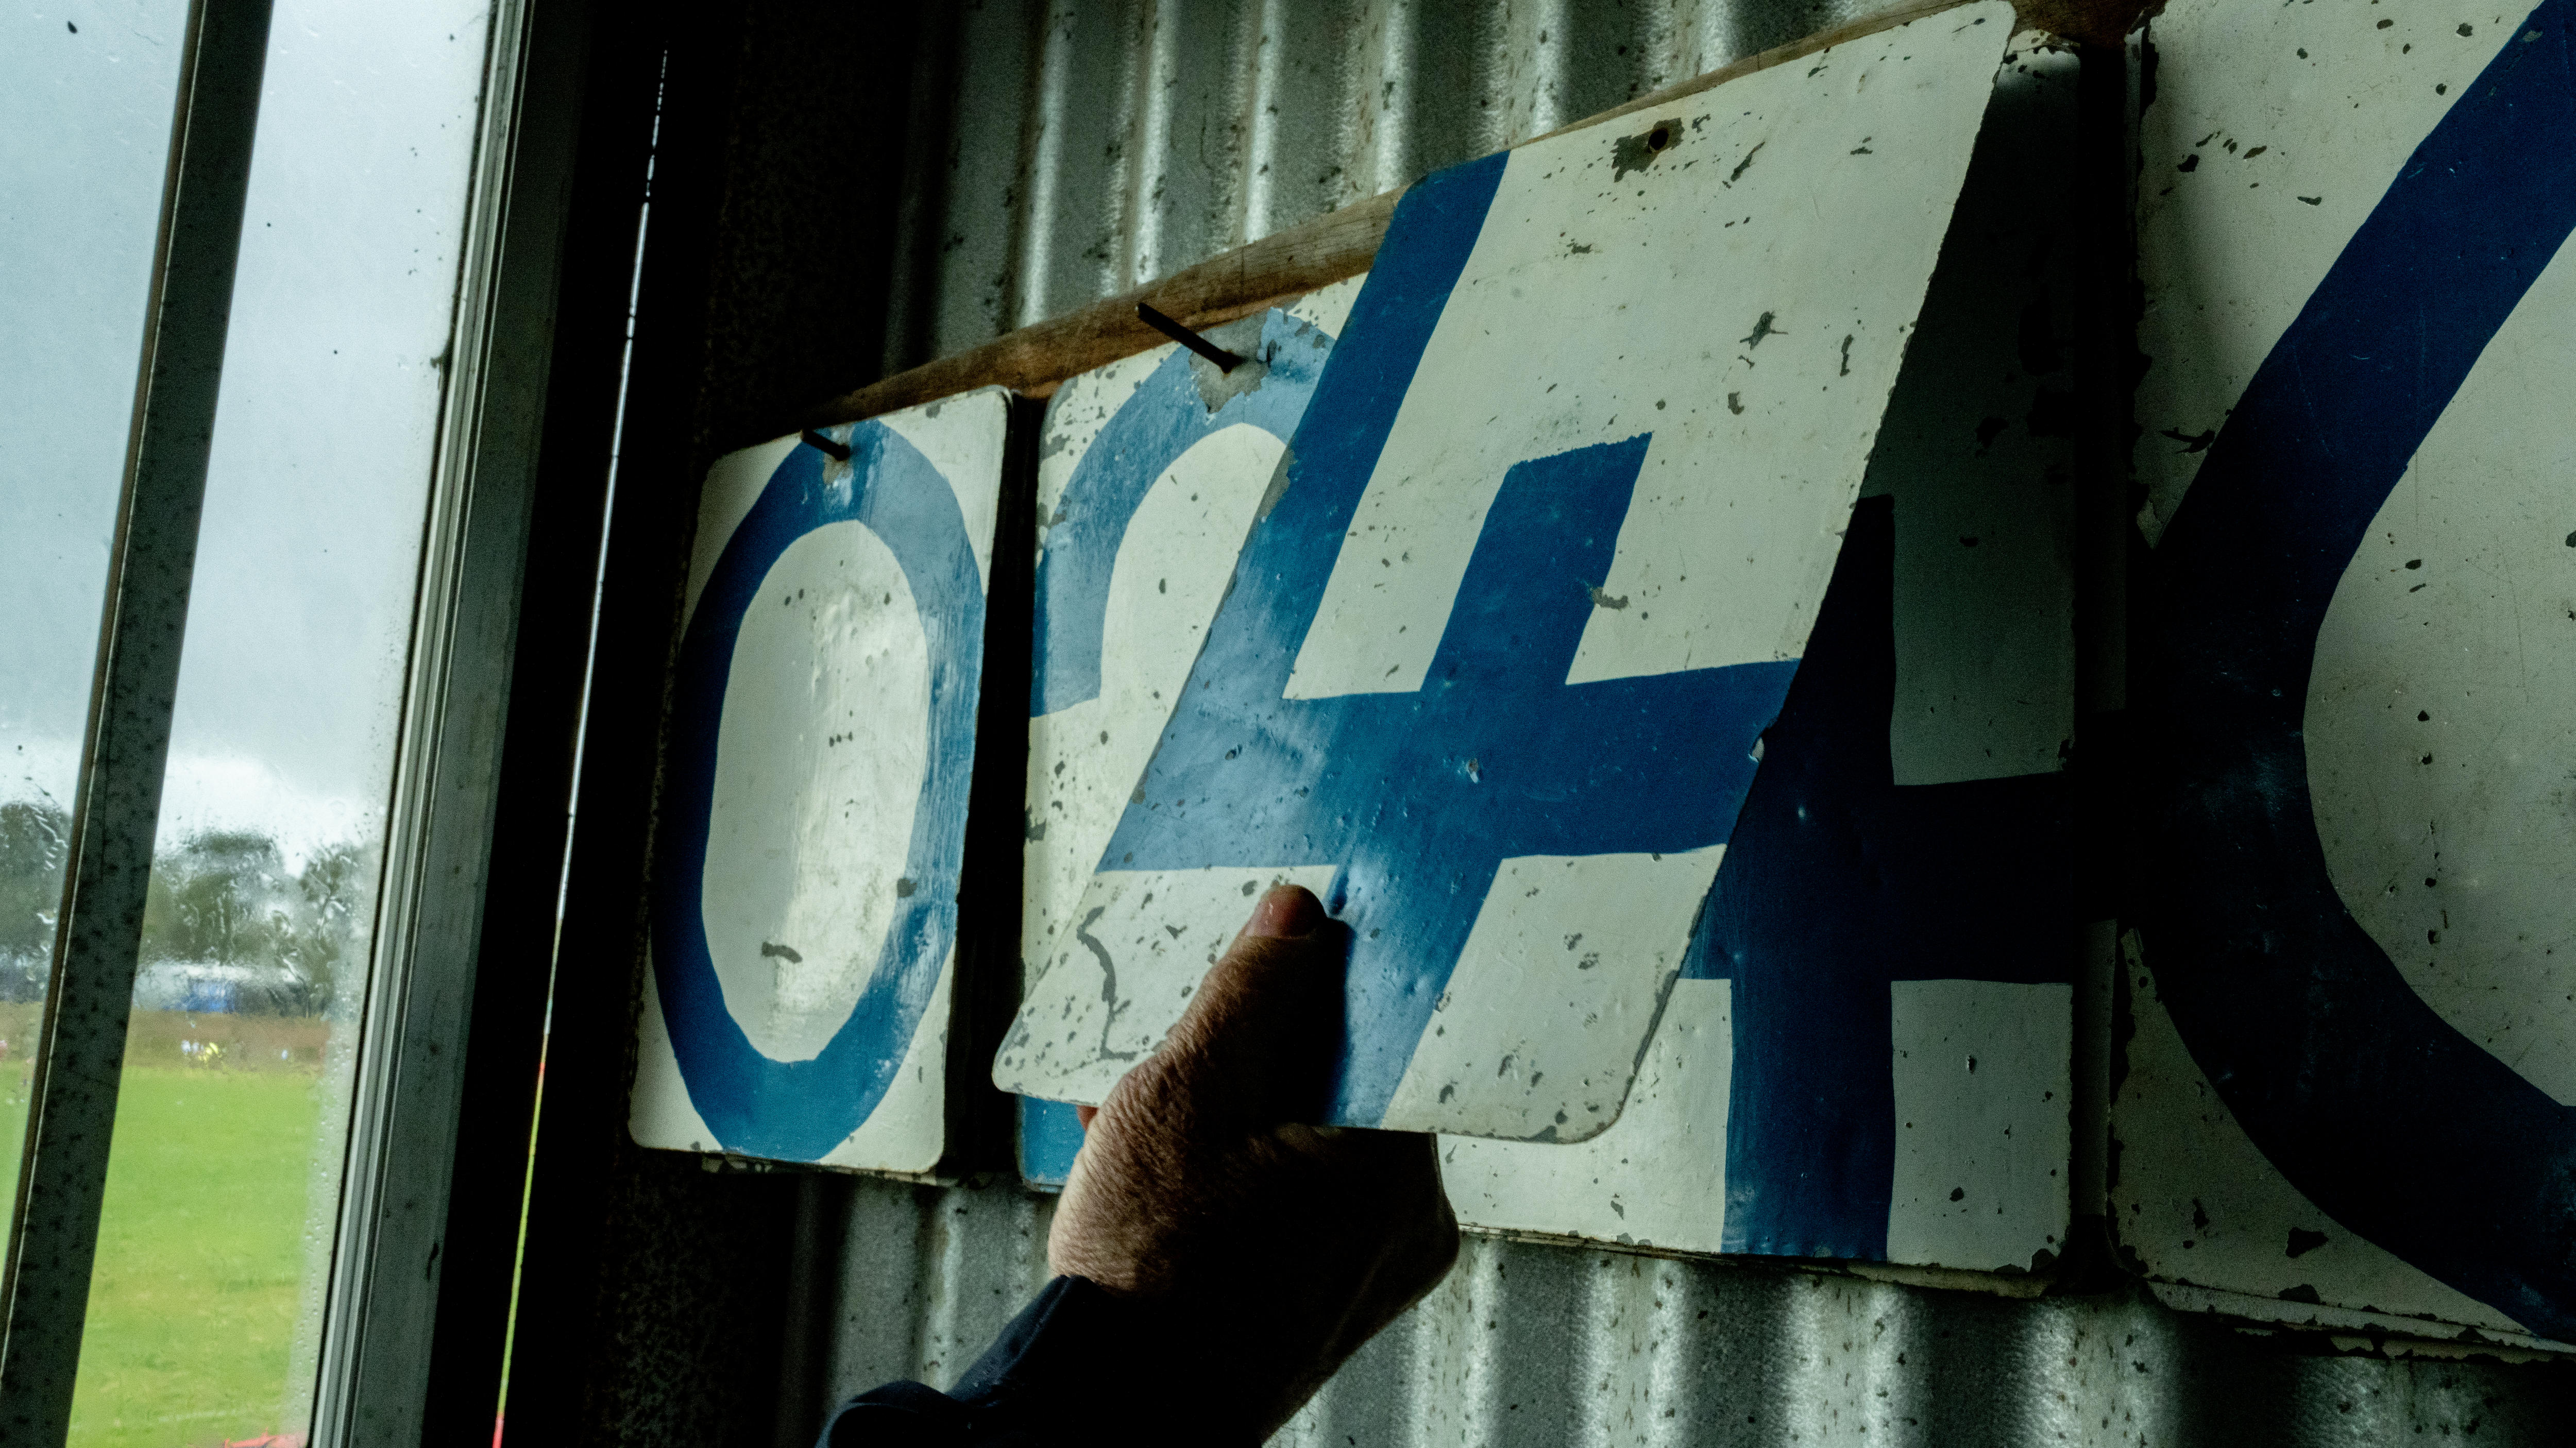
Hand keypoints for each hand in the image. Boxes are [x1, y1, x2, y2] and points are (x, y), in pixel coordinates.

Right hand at [1047, 885, 1458, 1439]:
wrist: (1114, 1408)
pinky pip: (1293, 1207)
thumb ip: (1250, 994)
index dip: (1317, 988)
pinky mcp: (1326, 1305)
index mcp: (1397, 1168)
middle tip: (1182, 1047)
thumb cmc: (1148, 1272)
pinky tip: (1155, 1166)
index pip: (1386, 1032)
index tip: (1268, 966)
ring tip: (1139, 1113)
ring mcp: (1370, 1273)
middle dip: (1253, 1057)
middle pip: (1344, 1090)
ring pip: (1308, 1148)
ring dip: (1228, 1116)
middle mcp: (1408, 1225)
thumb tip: (1296, 919)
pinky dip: (1233, 1177)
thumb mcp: (1186, 1092)